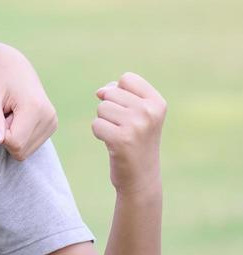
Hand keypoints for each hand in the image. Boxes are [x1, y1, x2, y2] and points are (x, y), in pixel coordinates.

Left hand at [0, 44, 57, 159]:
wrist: (13, 67)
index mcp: (35, 109)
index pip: (14, 143)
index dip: (0, 135)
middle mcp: (49, 117)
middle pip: (21, 151)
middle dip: (6, 137)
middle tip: (4, 115)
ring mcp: (53, 122)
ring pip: (26, 151)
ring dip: (13, 137)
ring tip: (11, 115)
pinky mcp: (52, 125)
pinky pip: (30, 146)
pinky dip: (20, 136)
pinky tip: (18, 118)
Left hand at [93, 73, 165, 192]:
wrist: (141, 176)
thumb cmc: (136, 140)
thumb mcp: (137, 113)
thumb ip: (120, 94)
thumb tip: (101, 91)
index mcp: (157, 102)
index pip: (127, 78)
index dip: (120, 92)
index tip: (129, 111)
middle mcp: (150, 111)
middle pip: (110, 92)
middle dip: (110, 109)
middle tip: (124, 127)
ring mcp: (136, 125)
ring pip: (101, 108)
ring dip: (105, 122)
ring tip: (120, 135)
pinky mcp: (121, 139)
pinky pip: (96, 125)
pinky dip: (100, 134)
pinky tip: (114, 144)